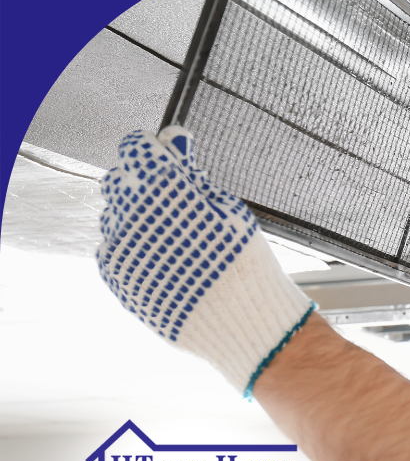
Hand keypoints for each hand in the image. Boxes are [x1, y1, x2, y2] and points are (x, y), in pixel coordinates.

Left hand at [96, 126, 314, 395]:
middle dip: (143, 183)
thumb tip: (170, 137)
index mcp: (164, 188)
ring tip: (175, 237)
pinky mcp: (117, 276)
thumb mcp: (229, 207)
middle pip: (120, 179)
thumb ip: (191, 171)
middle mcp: (132, 214)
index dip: (155, 149)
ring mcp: (120, 248)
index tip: (170, 158)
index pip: (136, 148)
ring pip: (114, 214)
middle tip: (175, 201)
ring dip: (137, 216)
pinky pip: (112, 248)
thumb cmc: (245, 264)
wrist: (244, 323)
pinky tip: (165, 258)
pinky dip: (133, 246)